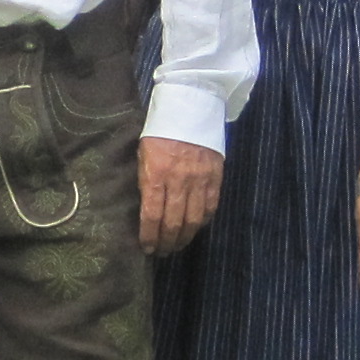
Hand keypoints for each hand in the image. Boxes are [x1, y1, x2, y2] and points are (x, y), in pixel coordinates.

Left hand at [137, 138, 225, 254]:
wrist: (190, 106)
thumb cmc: (160, 130)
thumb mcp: (143, 153)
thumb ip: (146, 181)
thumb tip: (147, 209)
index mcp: (155, 173)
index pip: (151, 215)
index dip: (149, 236)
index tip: (146, 248)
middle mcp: (178, 180)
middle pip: (173, 222)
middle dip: (166, 242)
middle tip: (162, 252)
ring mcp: (199, 179)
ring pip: (193, 219)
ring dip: (184, 237)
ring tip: (177, 246)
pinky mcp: (215, 177)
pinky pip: (210, 207)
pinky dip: (203, 222)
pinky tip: (195, 228)